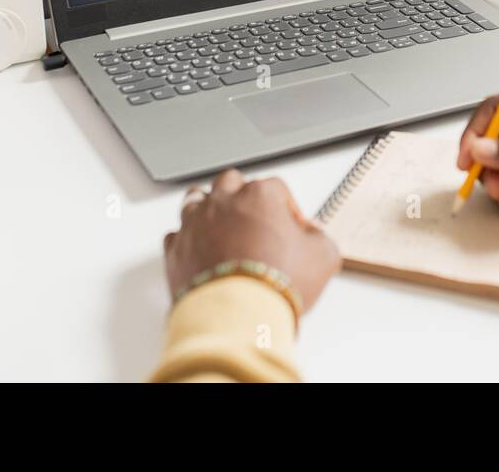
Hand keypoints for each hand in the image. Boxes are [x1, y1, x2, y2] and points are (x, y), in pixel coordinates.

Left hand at [163, 170, 340, 310]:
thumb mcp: (323, 258)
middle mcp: (223, 202)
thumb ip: (320, 238)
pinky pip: (177, 234)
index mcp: (259, 195)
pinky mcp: (175, 249)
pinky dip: (187, 239)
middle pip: (231, 181)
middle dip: (242, 196)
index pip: (277, 188)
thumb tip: (313, 235)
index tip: (293, 230)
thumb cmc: (278, 283)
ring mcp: (194, 223)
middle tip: (254, 220)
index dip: (288, 208)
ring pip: (196, 199)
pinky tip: (200, 252)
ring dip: (209, 209)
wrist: (237, 318)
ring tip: (221, 227)